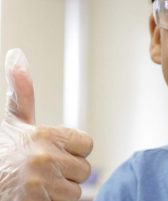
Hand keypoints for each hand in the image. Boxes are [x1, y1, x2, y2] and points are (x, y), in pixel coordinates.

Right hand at [0, 49, 92, 200]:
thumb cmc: (4, 151)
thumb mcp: (14, 121)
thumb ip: (22, 91)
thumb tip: (16, 54)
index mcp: (43, 134)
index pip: (87, 144)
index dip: (72, 149)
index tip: (52, 150)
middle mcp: (43, 158)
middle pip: (84, 169)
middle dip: (67, 171)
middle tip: (42, 170)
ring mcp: (40, 185)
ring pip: (76, 190)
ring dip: (61, 190)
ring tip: (38, 185)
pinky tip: (36, 197)